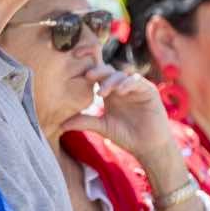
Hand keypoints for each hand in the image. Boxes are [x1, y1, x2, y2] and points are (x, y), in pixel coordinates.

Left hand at [60, 66, 174, 165]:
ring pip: (121, 75)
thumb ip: (84, 121)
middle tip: (88, 76)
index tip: (75, 64)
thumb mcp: (102, 127)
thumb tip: (61, 124)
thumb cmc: (126, 136)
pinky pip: (136, 81)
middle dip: (98, 71)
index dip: (89, 68)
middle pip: (108, 70)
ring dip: (111, 80)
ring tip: (102, 92)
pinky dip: (128, 84)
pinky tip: (120, 92)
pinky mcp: (148, 90)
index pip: (98, 75)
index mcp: (109, 92)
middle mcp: (121, 86)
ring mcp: (134, 87)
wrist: (148, 146)